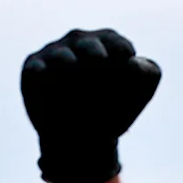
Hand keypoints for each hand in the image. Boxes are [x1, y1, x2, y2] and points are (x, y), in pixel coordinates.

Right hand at [20, 28, 159, 182]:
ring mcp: (56, 55)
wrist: (83, 139)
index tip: (125, 59)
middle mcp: (80, 44)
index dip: (119, 50)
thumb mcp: (139, 93)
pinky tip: (45, 77)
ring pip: (62, 55)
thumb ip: (148, 74)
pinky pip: (37, 68)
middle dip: (94, 51)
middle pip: (88, 45)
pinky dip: (41, 72)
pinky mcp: (34, 69)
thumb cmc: (113, 109)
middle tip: (99, 60)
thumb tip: (135, 64)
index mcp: (107, 43)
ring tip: (72, 71)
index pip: (114, 42)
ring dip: (68, 62)